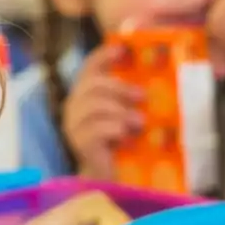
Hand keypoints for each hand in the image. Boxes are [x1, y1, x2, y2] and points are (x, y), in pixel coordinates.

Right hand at [61, 45, 144, 177]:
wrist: (109, 175)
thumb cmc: (121, 142)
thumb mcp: (126, 113)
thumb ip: (130, 97)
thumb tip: (149, 80)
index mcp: (85, 95)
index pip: (88, 68)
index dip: (102, 56)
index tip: (121, 49)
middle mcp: (74, 108)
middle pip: (92, 84)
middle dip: (118, 86)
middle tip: (141, 95)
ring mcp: (74, 127)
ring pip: (94, 106)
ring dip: (120, 111)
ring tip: (139, 121)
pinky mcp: (80, 144)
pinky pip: (96, 129)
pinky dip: (114, 128)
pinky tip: (126, 134)